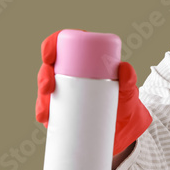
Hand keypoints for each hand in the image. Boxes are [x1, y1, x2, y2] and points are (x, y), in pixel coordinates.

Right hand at [35, 30, 152, 154]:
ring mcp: (64, 91)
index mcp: (84, 59)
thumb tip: (125, 68)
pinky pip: (47, 108)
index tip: (49, 56)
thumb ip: (129, 79)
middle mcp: (71, 73)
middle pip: (50, 68)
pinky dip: (43, 113)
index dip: (51, 45)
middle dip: (43, 76)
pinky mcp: (62, 108)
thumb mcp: (128, 90)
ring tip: (45, 112)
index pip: (64, 45)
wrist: (123, 125)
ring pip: (45, 89)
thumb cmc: (124, 100)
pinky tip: (43, 118)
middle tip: (48, 88)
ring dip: (40, 98)